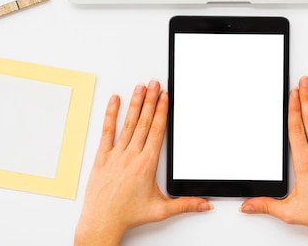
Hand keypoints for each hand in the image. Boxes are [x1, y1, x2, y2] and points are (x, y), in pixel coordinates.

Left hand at [74, 80, 212, 245]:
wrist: (102, 222)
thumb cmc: (128, 215)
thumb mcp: (161, 210)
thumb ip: (185, 204)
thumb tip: (205, 204)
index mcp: (146, 164)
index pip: (157, 131)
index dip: (161, 111)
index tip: (165, 97)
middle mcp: (131, 156)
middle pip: (144, 122)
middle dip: (151, 100)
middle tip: (155, 84)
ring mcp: (115, 155)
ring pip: (128, 123)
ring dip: (135, 103)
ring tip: (140, 87)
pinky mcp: (102, 157)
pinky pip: (107, 132)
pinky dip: (111, 115)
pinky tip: (115, 101)